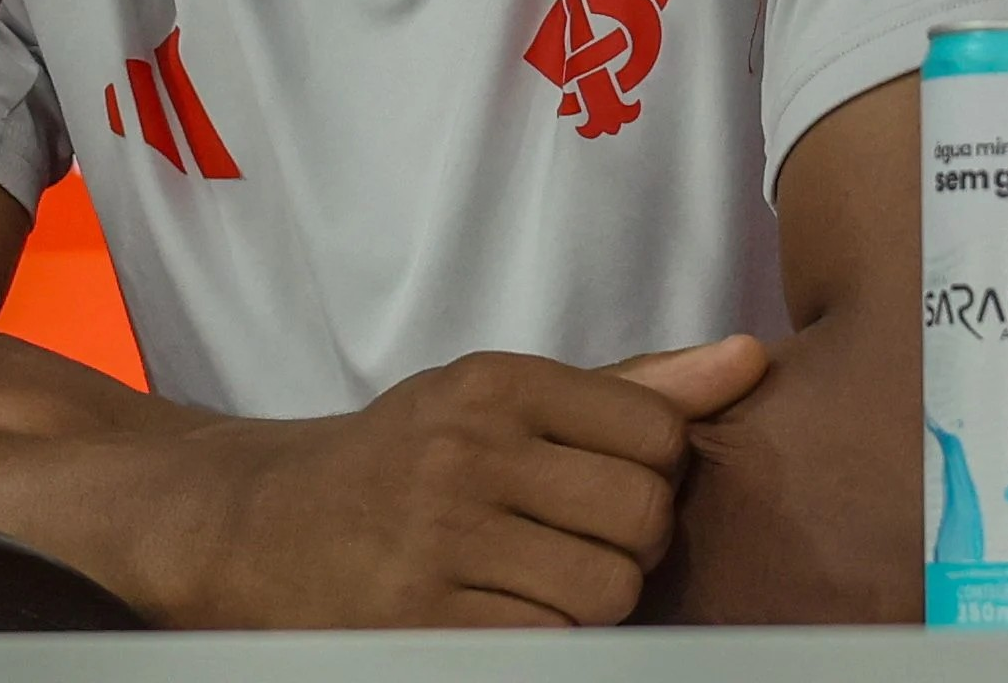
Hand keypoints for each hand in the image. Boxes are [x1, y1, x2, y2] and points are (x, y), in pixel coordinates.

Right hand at [148, 336, 770, 627]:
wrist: (255, 524)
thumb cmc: (402, 458)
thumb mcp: (497, 398)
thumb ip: (630, 388)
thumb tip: (751, 360)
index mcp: (494, 382)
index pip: (660, 433)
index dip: (654, 474)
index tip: (605, 485)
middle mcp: (467, 450)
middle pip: (643, 518)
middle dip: (629, 544)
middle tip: (574, 542)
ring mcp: (441, 540)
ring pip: (607, 593)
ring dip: (590, 604)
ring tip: (536, 581)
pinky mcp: (424, 624)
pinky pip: (551, 647)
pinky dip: (545, 644)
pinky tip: (502, 616)